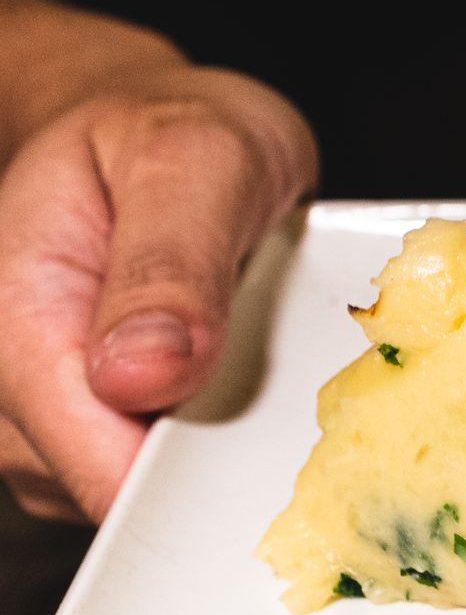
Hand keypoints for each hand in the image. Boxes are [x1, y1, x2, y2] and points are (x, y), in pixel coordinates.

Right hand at [0, 68, 315, 521]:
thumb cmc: (171, 128)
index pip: (88, 461)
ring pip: (144, 494)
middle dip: (213, 464)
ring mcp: (50, 414)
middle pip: (119, 492)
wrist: (149, 120)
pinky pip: (162, 475)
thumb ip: (174, 260)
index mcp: (15, 314)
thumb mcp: (197, 156)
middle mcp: (11, 383)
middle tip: (288, 387)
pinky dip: (220, 446)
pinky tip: (249, 386)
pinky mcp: (96, 426)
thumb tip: (144, 374)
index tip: (267, 456)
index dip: (185, 480)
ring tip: (261, 362)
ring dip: (220, 453)